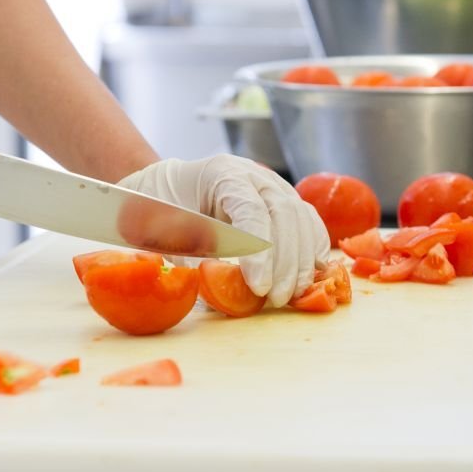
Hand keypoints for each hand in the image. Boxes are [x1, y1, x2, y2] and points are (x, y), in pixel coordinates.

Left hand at [120, 156, 330, 306]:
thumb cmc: (161, 204)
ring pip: (301, 219)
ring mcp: (272, 186)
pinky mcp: (283, 202)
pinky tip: (308, 275)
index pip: (253, 211)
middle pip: (284, 215)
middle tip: (275, 298)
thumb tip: (213, 281)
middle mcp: (254, 175)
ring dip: (300, 261)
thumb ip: (187, 250)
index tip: (258, 286)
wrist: (169, 186)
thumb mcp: (161, 224)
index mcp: (222, 173)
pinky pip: (307, 222)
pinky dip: (312, 249)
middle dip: (285, 262)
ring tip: (290, 295)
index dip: (261, 251)